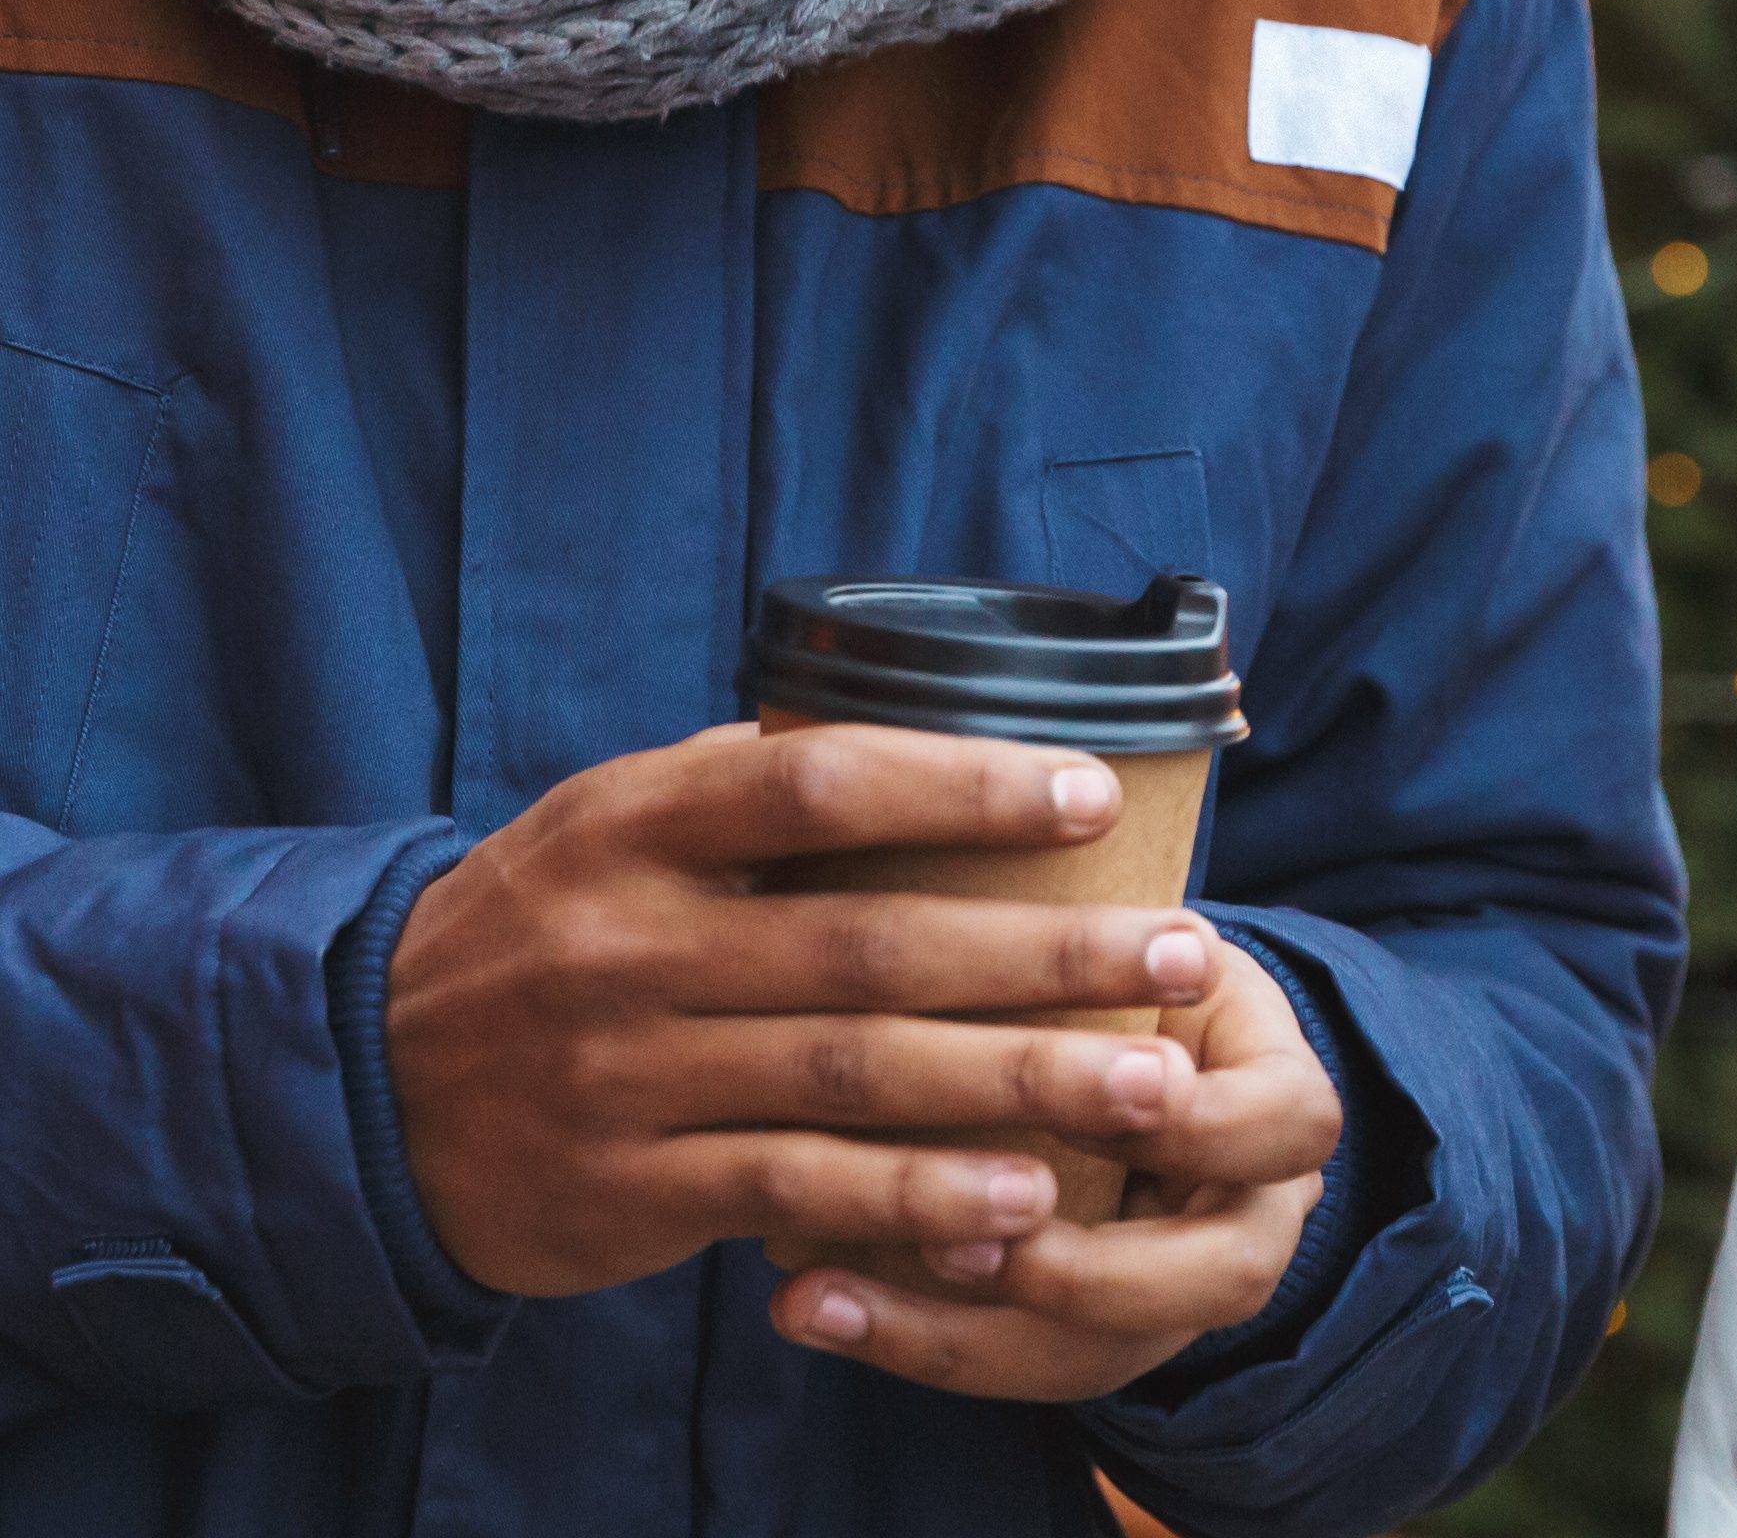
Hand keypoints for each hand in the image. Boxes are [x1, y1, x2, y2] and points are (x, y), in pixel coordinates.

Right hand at [387, 720, 1225, 1298]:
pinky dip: (917, 1200)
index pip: (821, 780)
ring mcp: (629, 1077)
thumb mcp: (615, 817)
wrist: (359, 1088)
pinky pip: (797, 1193)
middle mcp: (634, 944)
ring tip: (1146, 1082)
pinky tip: (1023, 1201)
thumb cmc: (545, 923)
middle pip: (873, 944)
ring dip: (1016, 1084)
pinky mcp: (629, 1194)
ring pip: (856, 1078)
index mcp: (639, 822)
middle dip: (1046, 952)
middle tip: (1185, 952)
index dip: (963, 784)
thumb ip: (753, 778)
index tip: (1095, 795)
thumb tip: (943, 727)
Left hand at [768, 932, 1339, 1400]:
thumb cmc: (1140, 971)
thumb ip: (1120, 941)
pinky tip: (806, 1304)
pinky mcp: (1089, 1345)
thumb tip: (1035, 868)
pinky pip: (1010, 1368)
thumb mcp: (1157, 942)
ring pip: (1098, 1356)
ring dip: (959, 1328)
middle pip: (1218, 1278)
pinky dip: (900, 1337)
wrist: (1146, 1050)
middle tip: (960, 1236)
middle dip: (1087, 1270)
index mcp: (1283, 1103)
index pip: (1281, 1124)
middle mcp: (1253, 1216)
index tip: (1093, 1092)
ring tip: (829, 1291)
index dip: (1192, 1122)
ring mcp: (1173, 1298)